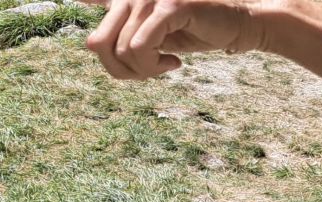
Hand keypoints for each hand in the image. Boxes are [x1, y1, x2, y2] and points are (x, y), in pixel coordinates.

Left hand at [82, 0, 278, 78]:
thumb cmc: (194, 32)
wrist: (239, 25)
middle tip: (145, 73)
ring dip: (144, 71)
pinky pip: (141, 46)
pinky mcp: (169, 6)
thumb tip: (92, 43)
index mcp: (125, 0)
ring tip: (164, 66)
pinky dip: (153, 65)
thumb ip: (124, 38)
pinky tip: (174, 63)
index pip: (91, 1)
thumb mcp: (153, 37)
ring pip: (123, 50)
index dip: (83, 0)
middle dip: (118, 69)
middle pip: (99, 42)